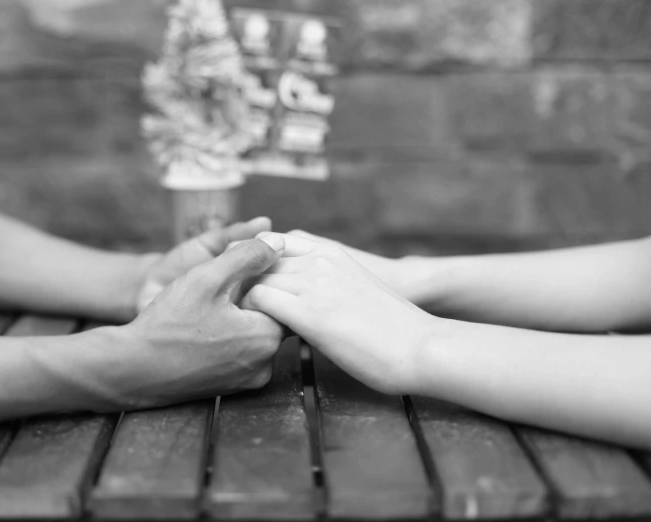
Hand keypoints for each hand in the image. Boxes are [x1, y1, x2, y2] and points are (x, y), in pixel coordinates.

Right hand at [90, 234, 286, 408]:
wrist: (132, 370)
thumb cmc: (168, 323)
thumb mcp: (207, 278)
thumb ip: (247, 256)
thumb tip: (278, 242)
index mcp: (266, 337)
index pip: (283, 297)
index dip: (262, 278)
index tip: (236, 274)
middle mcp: (265, 364)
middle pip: (272, 317)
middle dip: (252, 297)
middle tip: (221, 288)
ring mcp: (250, 380)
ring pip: (257, 335)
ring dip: (242, 318)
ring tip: (211, 308)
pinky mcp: (234, 388)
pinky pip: (244, 353)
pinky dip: (232, 338)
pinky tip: (206, 329)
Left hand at [243, 233, 436, 394]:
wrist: (421, 346)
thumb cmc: (392, 328)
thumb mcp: (356, 289)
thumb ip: (326, 285)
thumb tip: (301, 305)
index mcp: (330, 252)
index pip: (272, 241)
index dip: (252, 261)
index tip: (243, 283)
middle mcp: (320, 261)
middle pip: (258, 260)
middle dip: (241, 282)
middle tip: (229, 307)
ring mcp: (315, 285)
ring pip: (255, 279)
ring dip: (243, 300)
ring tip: (238, 323)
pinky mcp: (311, 314)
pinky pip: (261, 301)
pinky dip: (250, 315)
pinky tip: (253, 333)